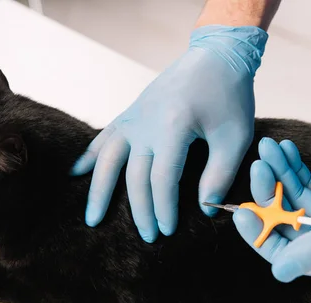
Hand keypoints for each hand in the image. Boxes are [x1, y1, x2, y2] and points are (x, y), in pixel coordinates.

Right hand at [71, 25, 267, 242]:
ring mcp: (134, 116)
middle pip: (135, 176)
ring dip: (99, 190)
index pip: (162, 179)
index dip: (164, 208)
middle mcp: (146, 123)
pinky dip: (89, 156)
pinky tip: (75, 173)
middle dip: (140, 210)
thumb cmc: (230, 96)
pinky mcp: (131, 112)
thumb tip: (204, 208)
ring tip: (92, 218)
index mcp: (173, 127)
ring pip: (108, 159)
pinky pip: (104, 137)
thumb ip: (220, 174)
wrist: (215, 56)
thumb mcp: (235, 136)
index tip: (168, 231)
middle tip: (146, 237)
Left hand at [233, 112, 310, 281]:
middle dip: (268, 193)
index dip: (259, 235)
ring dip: (278, 172)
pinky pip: (306, 181)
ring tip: (269, 146)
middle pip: (283, 220)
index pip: (283, 254)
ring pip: (292, 196)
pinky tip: (284, 147)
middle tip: (258, 164)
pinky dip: (293, 165)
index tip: (240, 212)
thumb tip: (276, 274)